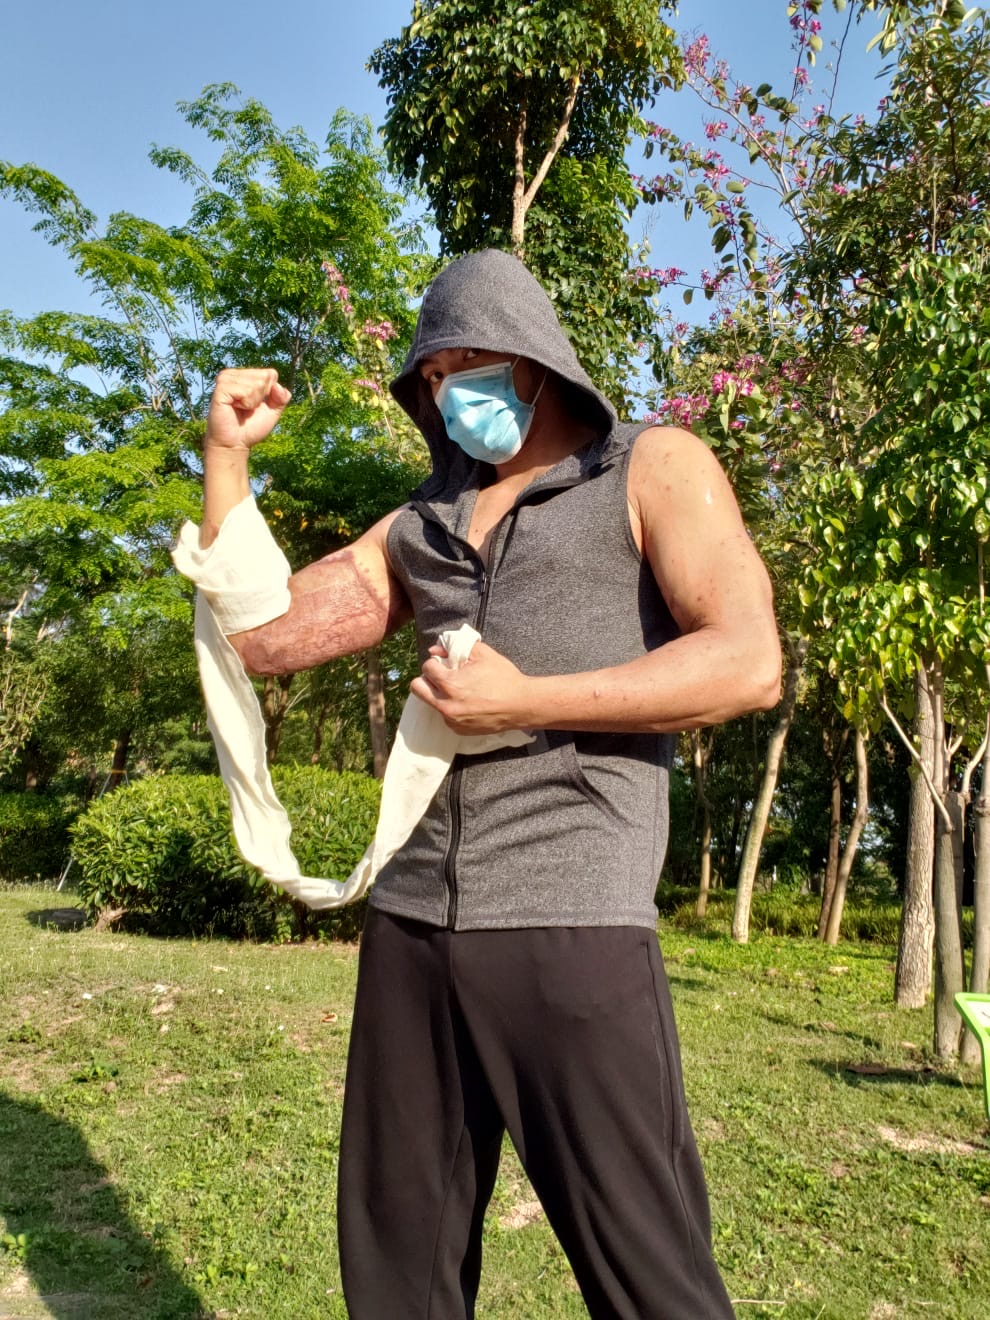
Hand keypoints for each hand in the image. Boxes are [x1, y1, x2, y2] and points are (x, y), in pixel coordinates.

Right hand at [205, 368, 290, 451]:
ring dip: (252, 402)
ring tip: (240, 409)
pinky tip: (234, 408)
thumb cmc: (250, 428)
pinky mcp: (221, 389)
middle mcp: (234, 374)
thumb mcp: (273, 411)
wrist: (234, 444)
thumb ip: (281, 397)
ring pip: (256, 383)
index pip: (271, 373)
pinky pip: (245, 391)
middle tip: (247, 409)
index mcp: (244, 376)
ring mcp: (225, 379)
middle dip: (261, 398)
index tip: (256, 405)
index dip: (270, 393)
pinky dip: (245, 403)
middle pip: (264, 377)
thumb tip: (278, 385)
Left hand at [410, 640, 532, 733]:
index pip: (426, 668)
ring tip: (459, 690)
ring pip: (431, 703)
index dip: (436, 662)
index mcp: (450, 683)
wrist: (521, 705)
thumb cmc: (504, 678)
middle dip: (427, 679)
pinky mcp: (459, 730)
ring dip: (439, 694)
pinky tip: (467, 703)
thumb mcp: (483, 654)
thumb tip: (435, 650)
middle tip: (442, 676)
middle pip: (417, 688)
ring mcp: (452, 720)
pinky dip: (451, 708)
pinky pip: (445, 716)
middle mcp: (446, 704)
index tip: (445, 663)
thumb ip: (456, 648)